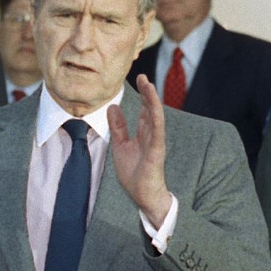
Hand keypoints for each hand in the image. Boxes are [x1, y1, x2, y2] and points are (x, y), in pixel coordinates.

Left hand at [108, 75, 172, 226]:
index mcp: (143, 134)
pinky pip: (157, 132)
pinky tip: (153, 107)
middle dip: (148, 93)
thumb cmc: (134, 173)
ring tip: (148, 85)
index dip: (142, 95)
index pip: (143, 110)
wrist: (142, 195)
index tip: (138, 79)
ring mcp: (155, 142)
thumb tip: (113, 107)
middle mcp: (151, 135)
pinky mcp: (157, 151)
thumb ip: (118, 127)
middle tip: (143, 76)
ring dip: (152, 100)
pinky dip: (156, 118)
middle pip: (150, 109)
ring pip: (155, 117)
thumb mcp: (120, 146)